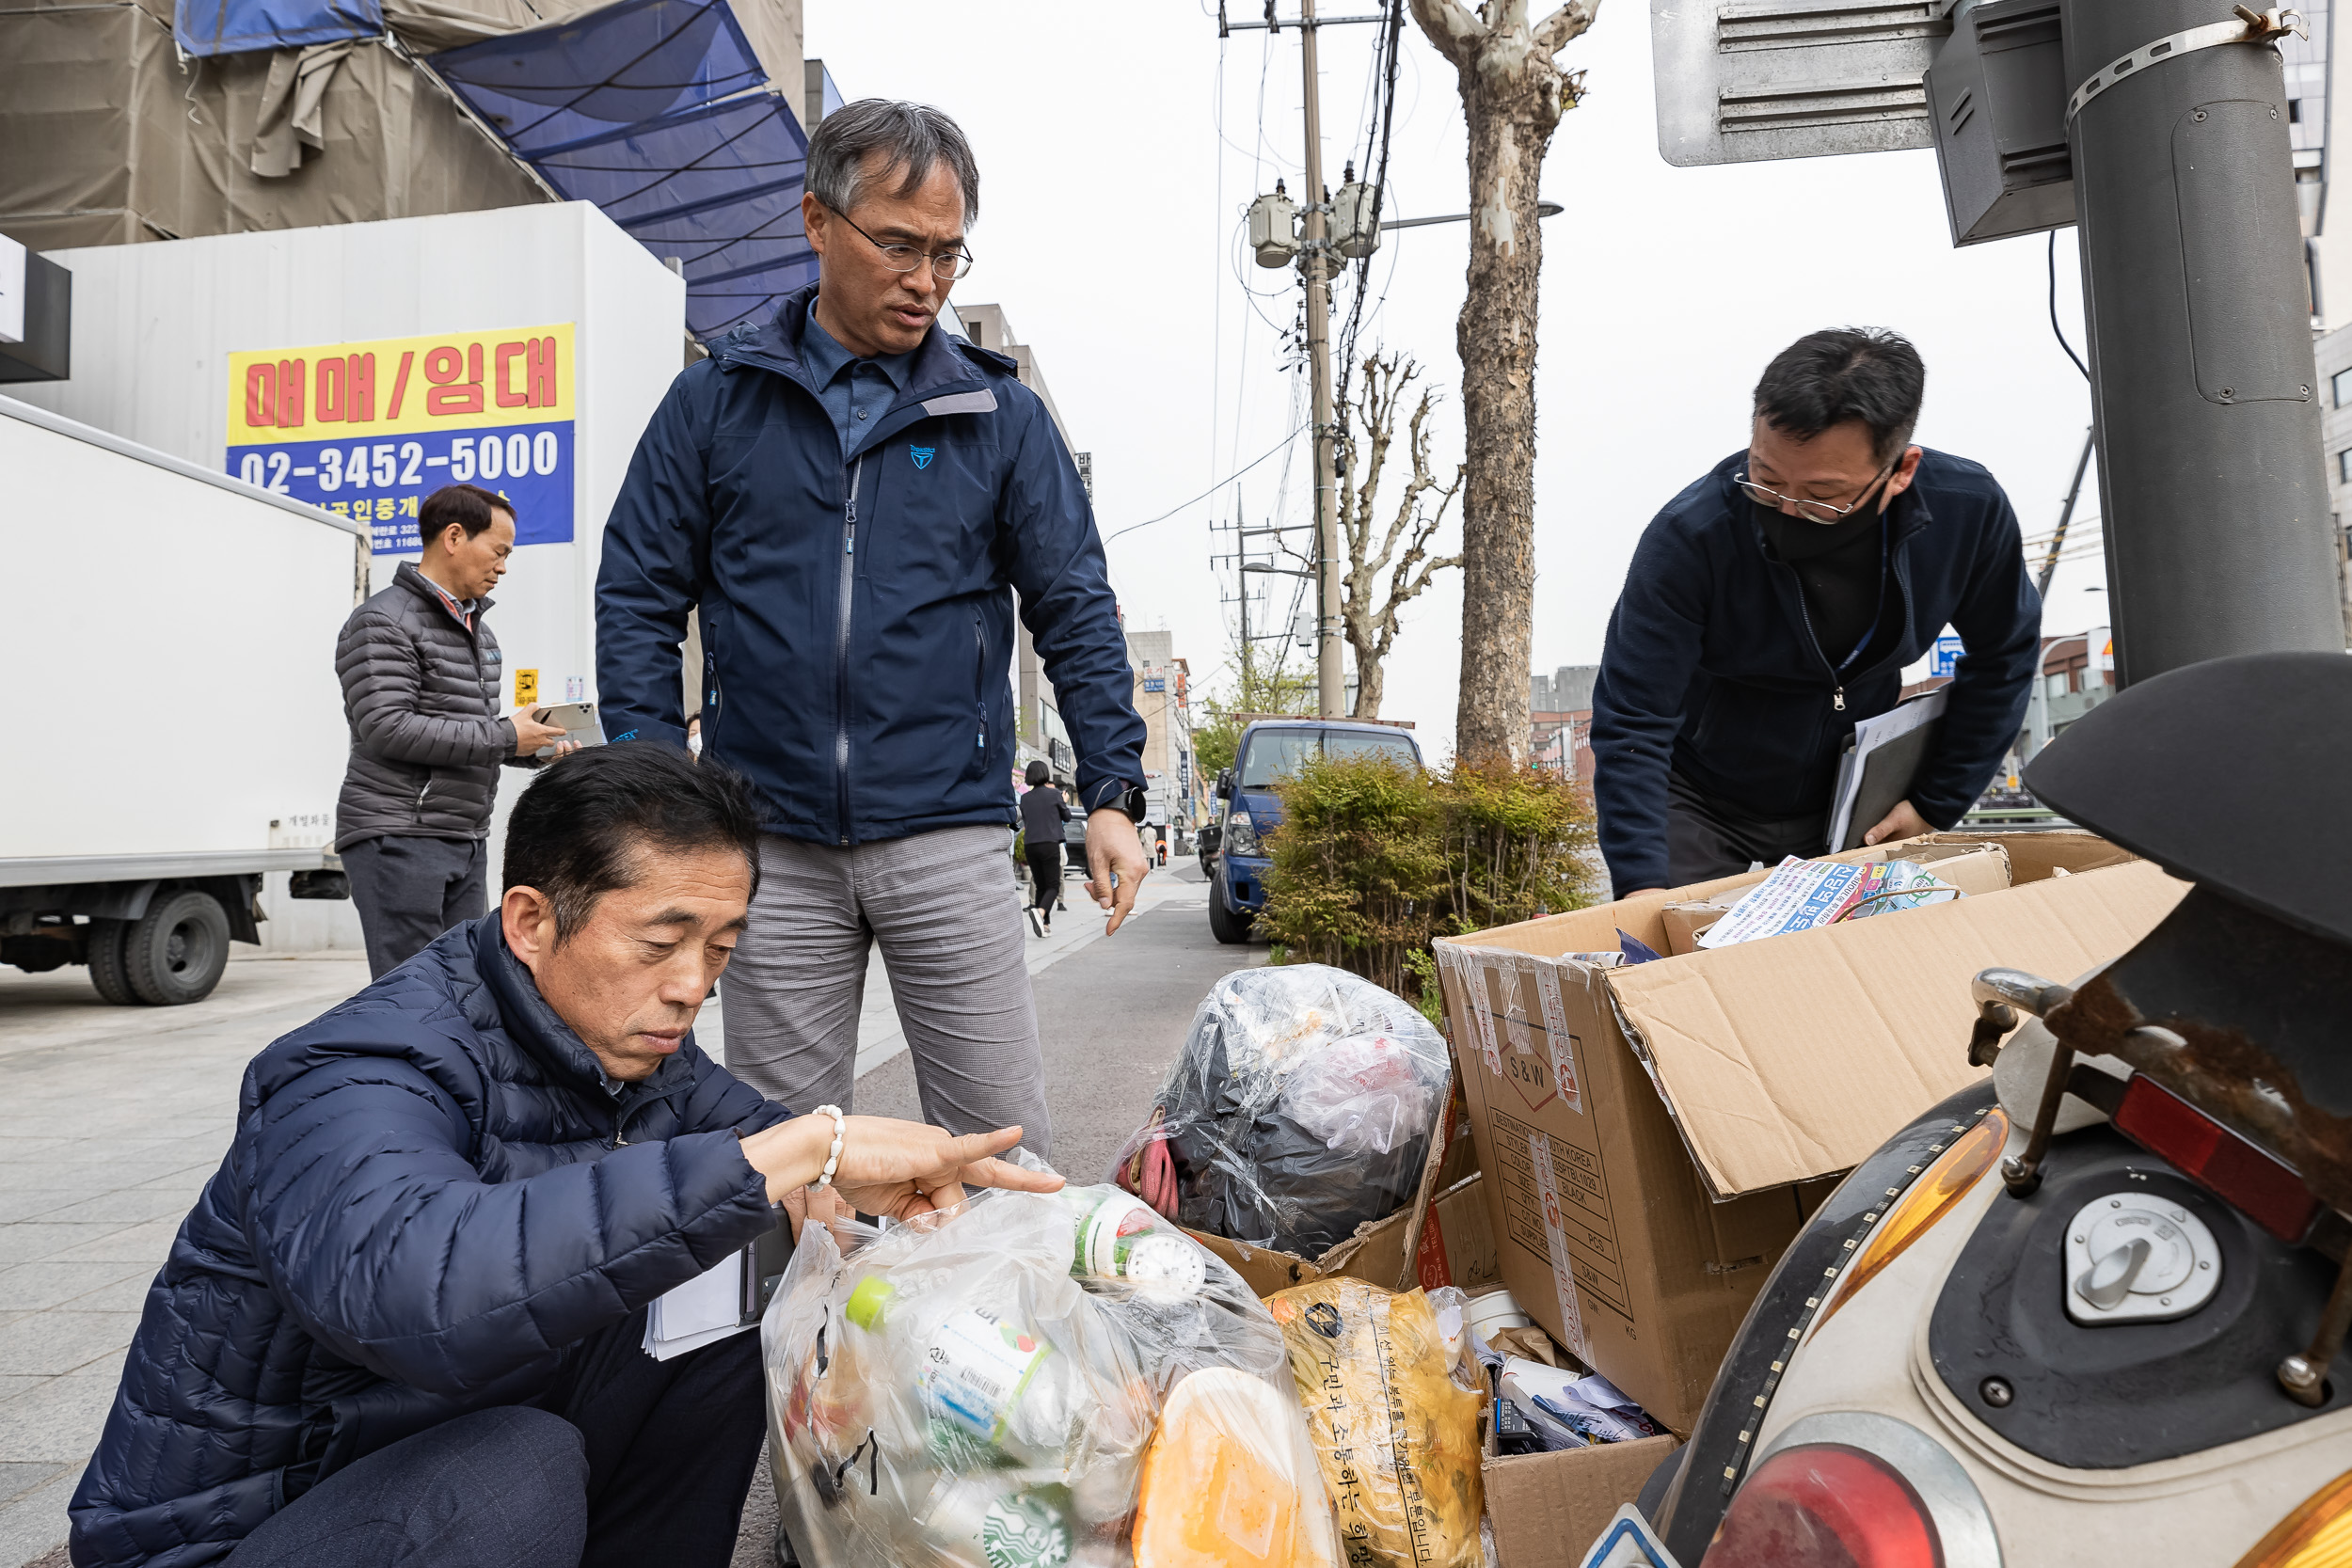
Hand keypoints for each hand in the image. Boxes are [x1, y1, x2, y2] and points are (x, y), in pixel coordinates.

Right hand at [511, 707, 568, 755]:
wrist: (504, 738)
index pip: (556, 732)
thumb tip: (536, 705)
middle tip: (547, 735)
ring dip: (540, 742)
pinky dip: (531, 746)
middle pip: (551, 742)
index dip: (561, 731)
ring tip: (532, 737)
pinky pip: (532, 750)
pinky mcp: (527, 753)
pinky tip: (525, 742)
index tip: (563, 731)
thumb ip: (532, 708)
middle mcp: (540, 741)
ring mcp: (534, 748)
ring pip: (541, 746)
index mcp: (541, 731)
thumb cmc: (514, 728)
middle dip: (550, 739)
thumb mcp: (524, 713)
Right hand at [737, 1116, 1062, 1221]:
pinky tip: (1015, 1133)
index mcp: (934, 1166)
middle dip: (1019, 1182)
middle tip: (1058, 1185)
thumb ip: (921, 1215)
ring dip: (933, 1212)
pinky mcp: (933, 1150)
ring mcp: (939, 1150)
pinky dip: (991, 1143)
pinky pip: (968, 1148)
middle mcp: (943, 1154)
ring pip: (956, 1194)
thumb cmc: (856, 1172)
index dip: (952, 1218)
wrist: (829, 1153)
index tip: (966, 1220)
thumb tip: (939, 1227)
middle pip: (975, 1186)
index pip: (958, 1197)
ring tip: (900, 1198)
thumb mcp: (895, 1206)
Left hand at [1084, 807, 1149, 933]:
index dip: (1116, 919)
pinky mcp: (1136, 864)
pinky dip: (1113, 883)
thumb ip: (1101, 886)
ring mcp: (1139, 868)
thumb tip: (1105, 905)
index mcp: (1131, 871)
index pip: (1125, 903)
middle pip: (1123, 898)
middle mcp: (1139, 871)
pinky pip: (1125, 882)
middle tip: (1088, 888)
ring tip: (1092, 879)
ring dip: (1107, 890)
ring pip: (1123, 890)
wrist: (1113, 813)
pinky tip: (1102, 875)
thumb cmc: (1104, 832)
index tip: (1109, 930)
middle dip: (1105, 898)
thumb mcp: (1097, 861)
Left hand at [1862, 798, 1932, 845]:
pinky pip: (1892, 833)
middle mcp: (1900, 842)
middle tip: (1861, 840)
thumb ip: (1881, 830)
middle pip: (1881, 844)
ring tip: (1870, 834)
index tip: (1855, 845)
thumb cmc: (1915, 814)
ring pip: (1887, 839)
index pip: (1877, 849)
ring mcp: (1903, 836)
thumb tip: (1867, 840)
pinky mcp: (1906, 829)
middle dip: (1872, 842)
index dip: (1866, 847)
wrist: (1931, 805)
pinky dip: (1887, 831)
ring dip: (1879, 837)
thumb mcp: (1894, 820)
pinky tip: (1884, 827)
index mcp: (1896, 844)